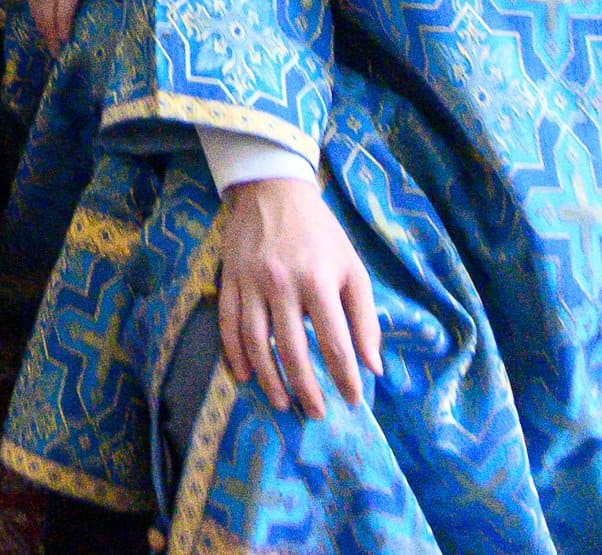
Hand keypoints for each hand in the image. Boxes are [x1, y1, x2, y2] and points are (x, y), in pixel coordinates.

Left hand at [27, 0, 108, 54]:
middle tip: (50, 44)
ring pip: (48, 0)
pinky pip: (66, 2)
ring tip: (57, 47)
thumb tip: (63, 1)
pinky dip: (63, 21)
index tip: (43, 26)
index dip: (35, 6)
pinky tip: (66, 37)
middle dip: (41, 20)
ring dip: (50, 27)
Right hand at [214, 174, 382, 414]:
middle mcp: (281, 283)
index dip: (344, 376)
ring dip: (269, 377)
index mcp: (317, 280)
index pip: (333, 341)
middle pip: (291, 348)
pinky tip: (245, 376)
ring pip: (256, 341)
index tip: (352, 399)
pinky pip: (228, 323)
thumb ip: (364, 317)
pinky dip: (234, 352)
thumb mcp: (352, 267)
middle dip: (305, 387)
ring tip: (281, 402)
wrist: (273, 189)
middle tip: (315, 413)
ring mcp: (250, 282)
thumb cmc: (321, 232)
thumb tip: (373, 367)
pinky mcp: (228, 278)